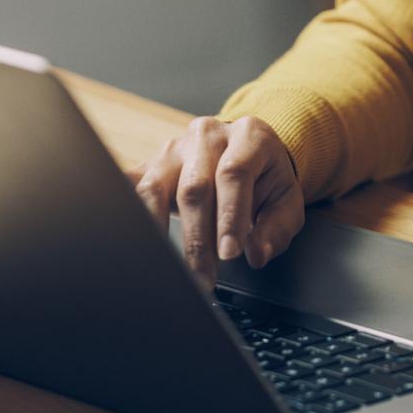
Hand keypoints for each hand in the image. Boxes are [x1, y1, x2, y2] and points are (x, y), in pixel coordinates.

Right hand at [127, 115, 304, 290]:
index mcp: (249, 136)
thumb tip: (257, 254)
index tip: (229, 254)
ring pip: (154, 189)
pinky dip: (127, 214)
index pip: (233, 174)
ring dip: (159, 233)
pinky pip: (129, 188)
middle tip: (203, 277)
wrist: (246, 154)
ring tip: (168, 269)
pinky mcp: (149, 165)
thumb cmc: (266, 180)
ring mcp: (174, 149)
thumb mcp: (286, 200)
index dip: (229, 216)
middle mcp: (208, 135)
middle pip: (194, 187)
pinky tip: (131, 241)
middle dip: (198, 238)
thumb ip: (276, 228)